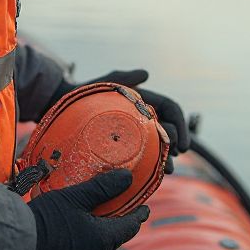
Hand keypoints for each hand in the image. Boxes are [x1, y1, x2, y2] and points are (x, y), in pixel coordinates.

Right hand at [25, 170, 148, 249]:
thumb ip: (103, 187)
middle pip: (105, 243)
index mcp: (101, 241)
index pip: (128, 228)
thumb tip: (128, 177)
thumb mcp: (75, 196)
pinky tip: (55, 249)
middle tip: (97, 216)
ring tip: (70, 231)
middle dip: (103, 230)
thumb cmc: (47, 218)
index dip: (137, 217)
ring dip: (83, 246)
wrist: (15, 245)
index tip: (144, 210)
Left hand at [48, 69, 189, 171]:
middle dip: (174, 147)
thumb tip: (146, 74)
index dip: (182, 126)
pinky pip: (142, 157)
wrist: (66, 106)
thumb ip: (124, 77)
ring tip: (164, 172)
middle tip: (170, 160)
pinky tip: (148, 176)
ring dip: (165, 160)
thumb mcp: (106, 84)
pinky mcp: (125, 146)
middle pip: (169, 132)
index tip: (183, 146)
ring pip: (158, 147)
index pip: (172, 111)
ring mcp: (136, 132)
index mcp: (147, 102)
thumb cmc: (87, 92)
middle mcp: (145, 117)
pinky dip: (148, 165)